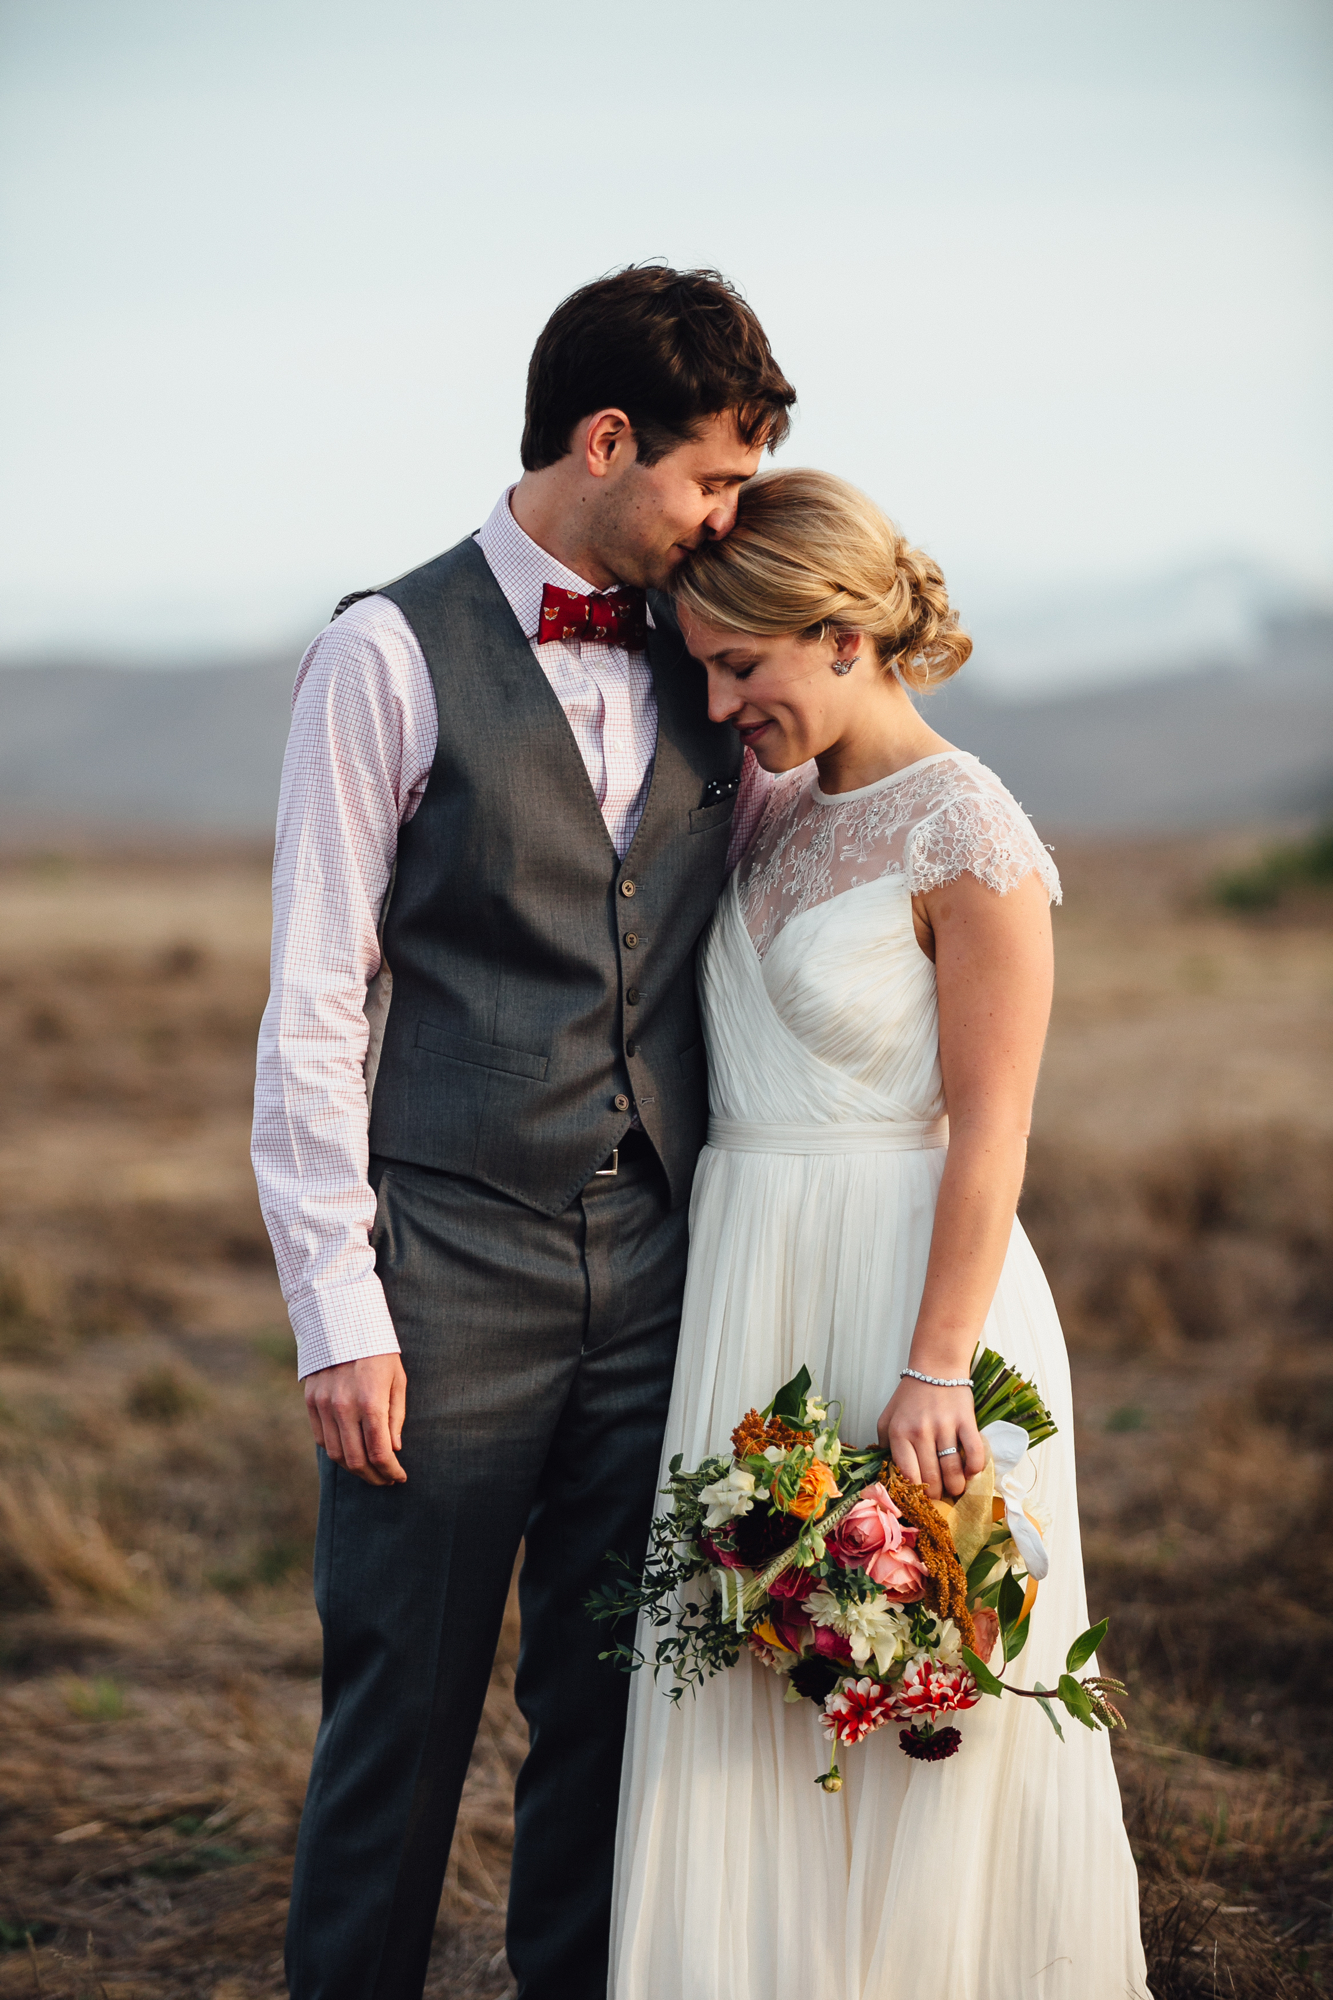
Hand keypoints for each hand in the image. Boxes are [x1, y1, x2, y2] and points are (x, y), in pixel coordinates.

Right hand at [303, 1353, 407, 1485]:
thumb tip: (393, 1449)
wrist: (343, 1322)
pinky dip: (336, 1451)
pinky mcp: (311, 1401)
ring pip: (336, 1454)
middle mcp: (344, 1407)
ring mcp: (324, 1405)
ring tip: (369, 1470)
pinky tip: (350, 1452)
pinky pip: (321, 1438)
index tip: (400, 1477)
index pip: (380, 1453)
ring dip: (354, 1468)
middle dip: (373, 1476)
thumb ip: (395, 1417)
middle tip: (386, 1479)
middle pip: (356, 1460)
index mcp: (371, 1401)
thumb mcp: (397, 1380)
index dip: (391, 1471)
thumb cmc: (379, 1351)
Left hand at [877, 1379, 984, 1500]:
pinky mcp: (966, 1421)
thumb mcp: (887, 1418)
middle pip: (931, 1479)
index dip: (916, 1495)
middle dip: (936, 1496)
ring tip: (955, 1489)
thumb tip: (889, 1474)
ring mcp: (945, 1427)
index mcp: (899, 1433)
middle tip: (939, 1498)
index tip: (920, 1500)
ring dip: (956, 1487)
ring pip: (953, 1472)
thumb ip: (884, 1445)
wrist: (936, 1368)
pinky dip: (974, 1470)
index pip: (908, 1476)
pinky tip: (970, 1473)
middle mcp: (921, 1432)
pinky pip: (974, 1454)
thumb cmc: (910, 1397)